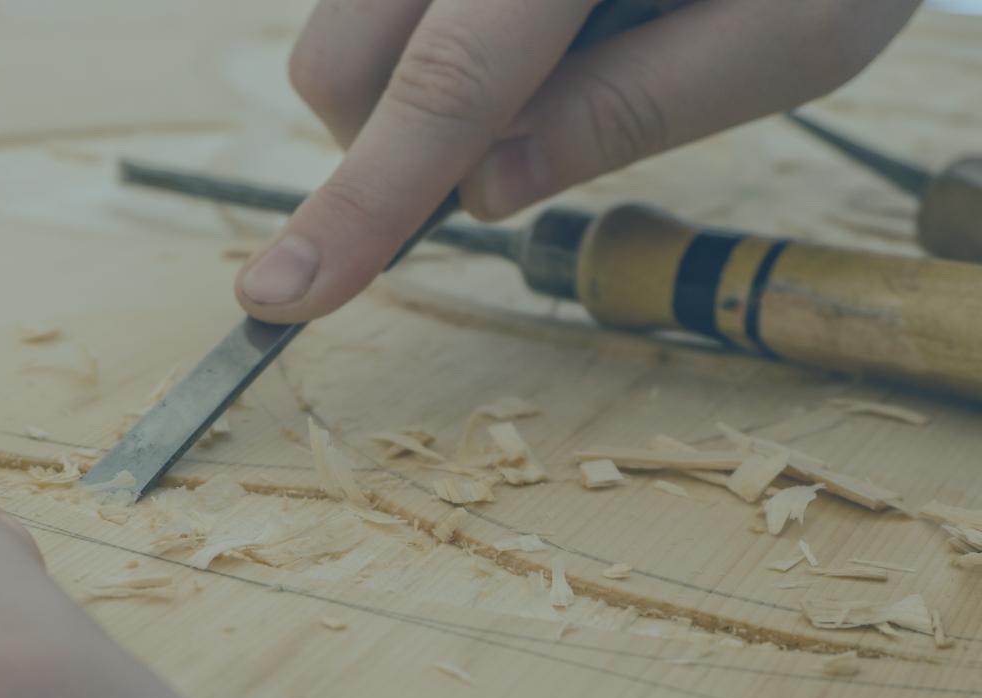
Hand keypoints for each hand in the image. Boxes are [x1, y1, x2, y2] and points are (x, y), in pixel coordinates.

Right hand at [235, 0, 919, 323]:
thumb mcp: (795, 33)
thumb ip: (635, 112)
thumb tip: (485, 190)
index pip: (447, 81)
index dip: (361, 201)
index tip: (277, 293)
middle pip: (342, 57)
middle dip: (393, 144)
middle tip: (513, 138)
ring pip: (346, 24)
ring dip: (422, 83)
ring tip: (557, 42)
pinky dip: (428, 36)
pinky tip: (529, 15)